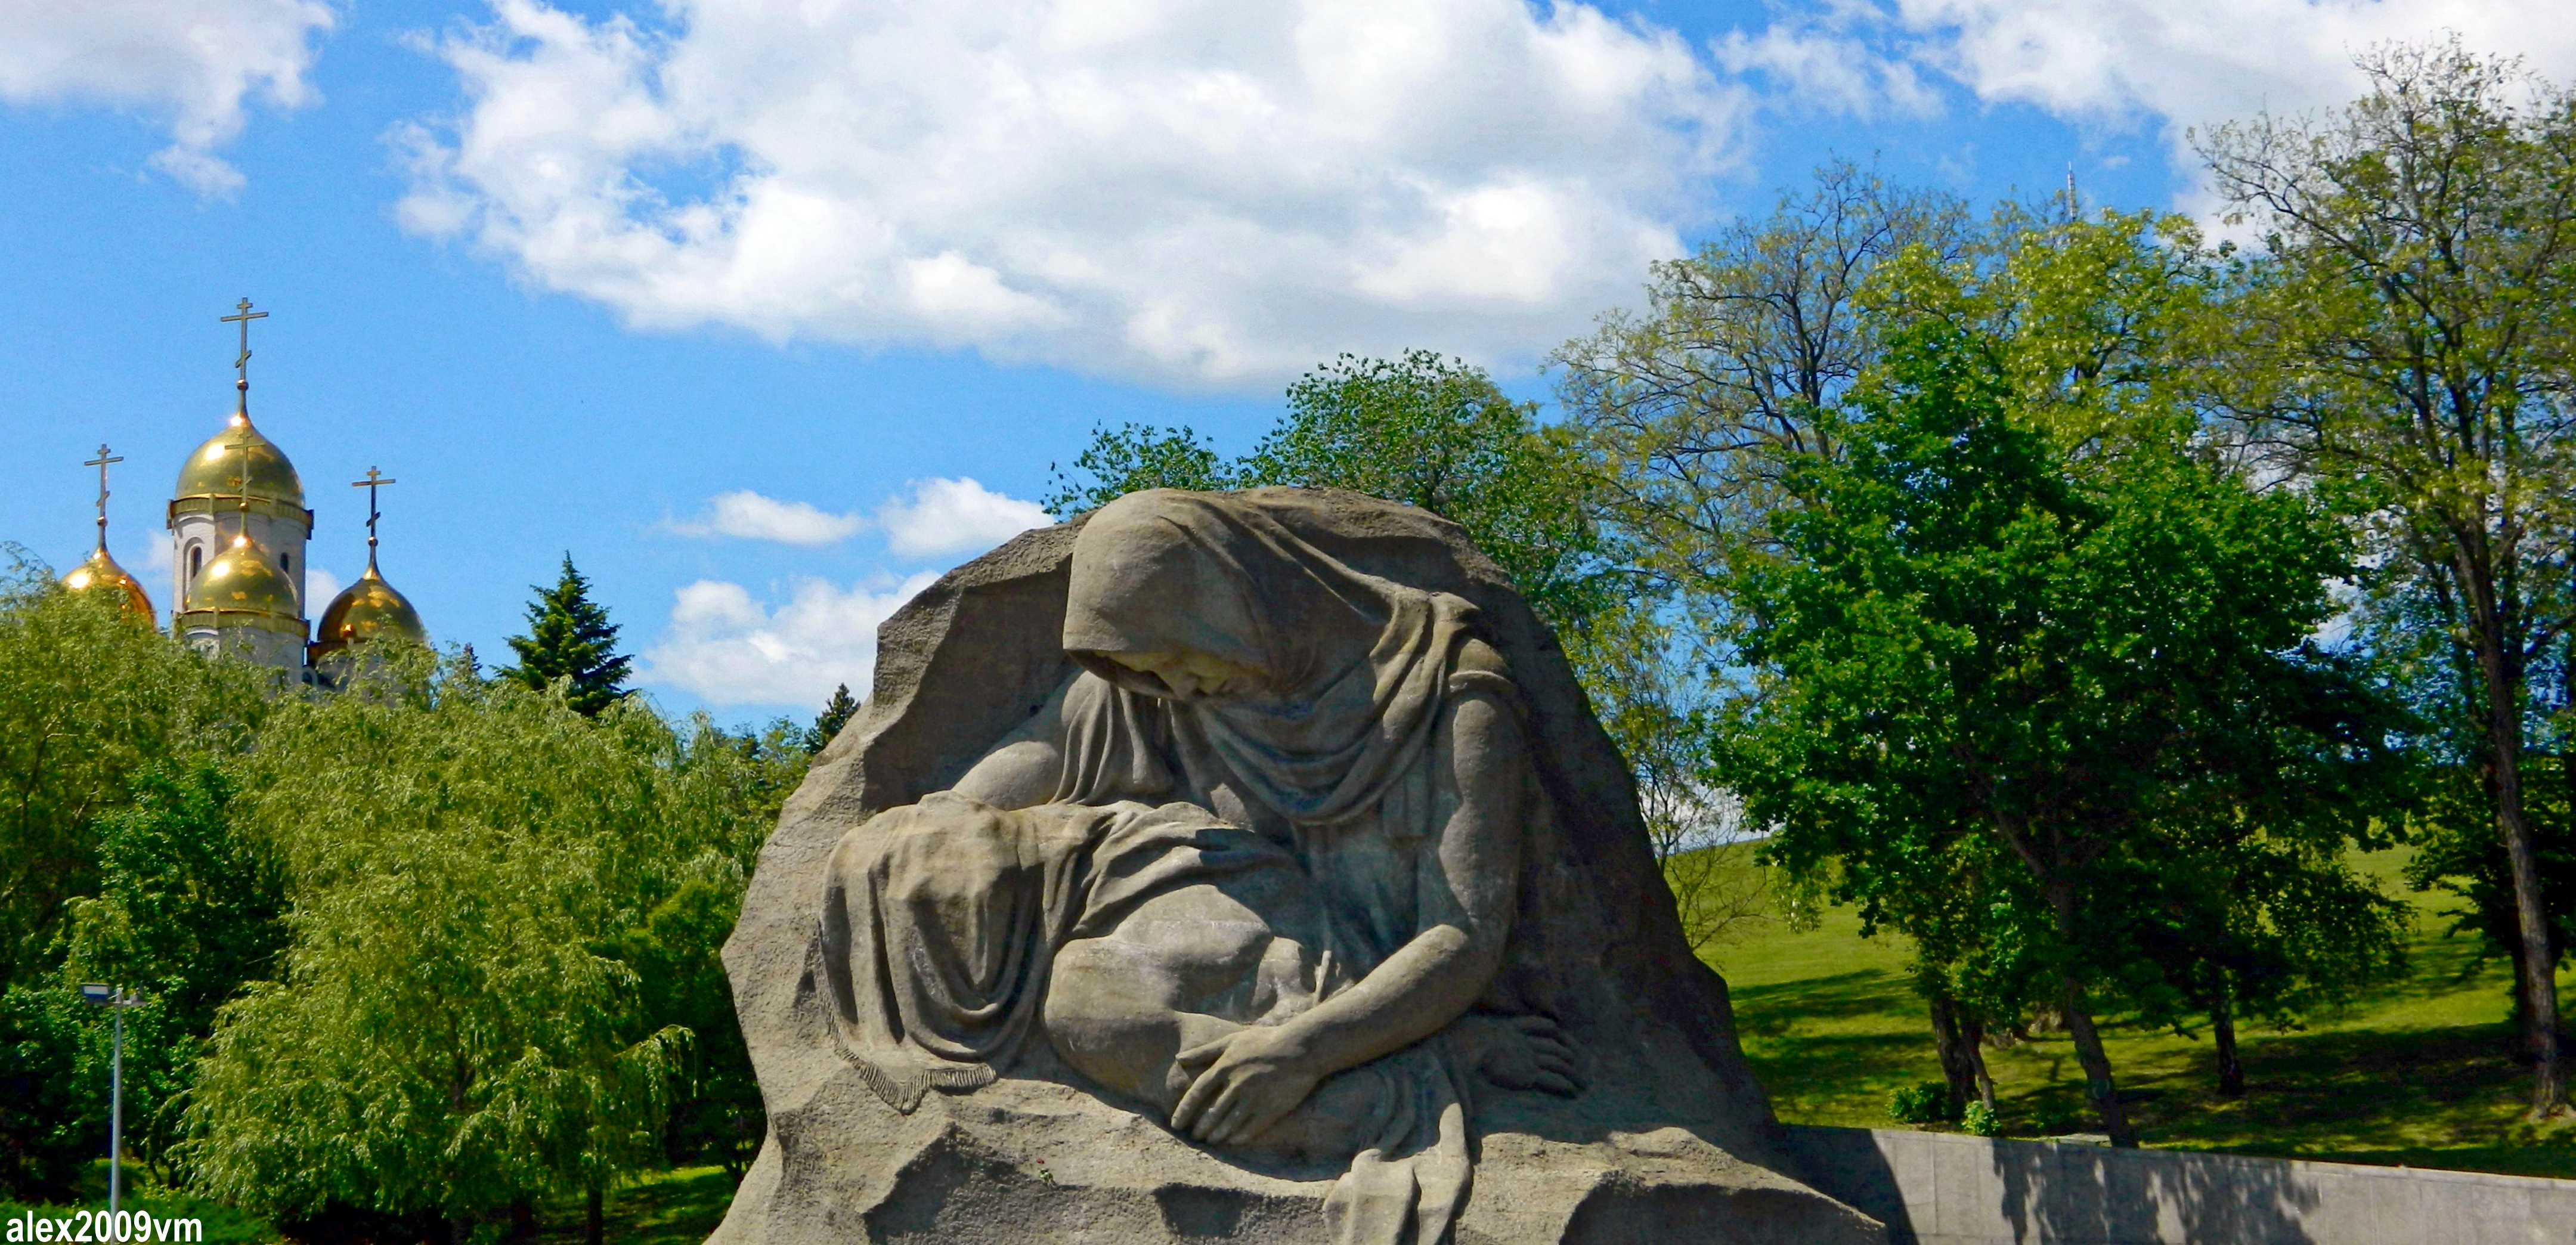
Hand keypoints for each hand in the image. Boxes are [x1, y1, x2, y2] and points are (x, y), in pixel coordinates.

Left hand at [1169, 1025, 1323, 1146]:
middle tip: (1195, 1137)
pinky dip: (1238, 1138)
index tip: (1176, 1124)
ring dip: (1217, 1136)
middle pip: (1211, 1114)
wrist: (1300, 1049)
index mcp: (1225, 1066)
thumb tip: (1178, 1058)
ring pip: (1228, 1125)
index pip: (1197, 1093)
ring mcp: (1254, 1098)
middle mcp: (1237, 1084)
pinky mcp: (1270, 1109)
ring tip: (1211, 1141)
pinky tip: (1232, 1141)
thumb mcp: (1232, 1040)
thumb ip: (1204, 1051)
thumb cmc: (1264, 1041)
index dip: (1184, 1110)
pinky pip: (1249, 1129)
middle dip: (1201, 1129)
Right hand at [1457, 1013, 1579, 1095]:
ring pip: (1558, 1062)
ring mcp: (1529, 1056)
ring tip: (1582, 1082)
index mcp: (1513, 1027)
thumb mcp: (1473, 1028)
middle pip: (1554, 1046)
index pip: (1542, 1025)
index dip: (1553, 1031)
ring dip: (1573, 1072)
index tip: (1561, 1036)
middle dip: (1569, 1054)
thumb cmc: (1463, 1041)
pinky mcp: (1529, 1073)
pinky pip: (1552, 1078)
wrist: (1468, 1048)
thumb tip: (1475, 1037)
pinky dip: (1564, 1084)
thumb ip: (1480, 1031)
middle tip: (1578, 1062)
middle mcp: (1526, 1040)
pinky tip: (1572, 1090)